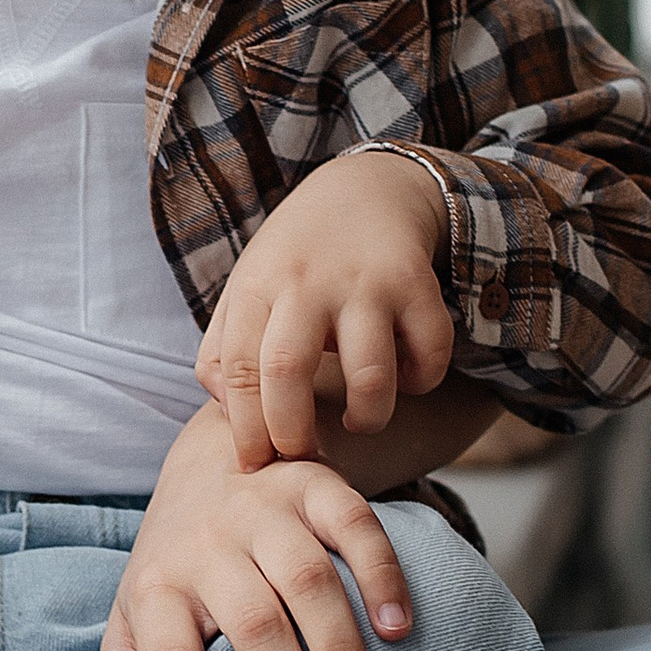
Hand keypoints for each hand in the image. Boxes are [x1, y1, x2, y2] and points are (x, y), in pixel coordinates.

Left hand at [71, 402, 416, 650]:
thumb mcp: (133, 623)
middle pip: (252, 626)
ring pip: (308, 581)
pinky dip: (381, 575)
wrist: (211, 456)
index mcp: (156, 586)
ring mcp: (264, 509)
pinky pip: (355, 524)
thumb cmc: (176, 566)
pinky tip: (399, 631)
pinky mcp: (315, 484)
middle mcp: (207, 543)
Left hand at [200, 147, 453, 461]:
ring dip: (370, 415)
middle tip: (304, 456)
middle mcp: (306, 283)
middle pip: (287, 369)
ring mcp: (363, 282)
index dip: (245, 428)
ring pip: (370, 373)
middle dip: (292, 432)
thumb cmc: (296, 261)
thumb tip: (228, 412)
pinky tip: (406, 377)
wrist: (365, 188)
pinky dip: (422, 380)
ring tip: (365, 420)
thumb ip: (220, 351)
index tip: (256, 463)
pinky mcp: (416, 283)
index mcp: (256, 288)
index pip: (235, 369)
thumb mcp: (246, 291)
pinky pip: (429, 352)